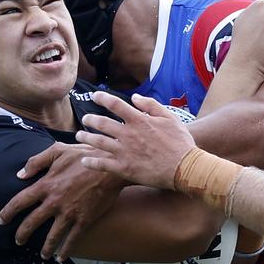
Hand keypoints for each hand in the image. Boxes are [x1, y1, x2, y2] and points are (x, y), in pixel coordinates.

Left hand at [0, 142, 124, 261]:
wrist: (111, 167)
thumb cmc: (84, 157)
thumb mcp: (58, 151)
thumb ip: (36, 161)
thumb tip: (20, 174)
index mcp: (46, 185)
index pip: (20, 201)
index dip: (8, 212)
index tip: (1, 220)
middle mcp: (54, 202)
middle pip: (32, 223)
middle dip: (22, 234)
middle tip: (18, 241)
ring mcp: (69, 213)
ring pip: (51, 236)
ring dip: (45, 248)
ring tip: (42, 255)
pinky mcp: (84, 220)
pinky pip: (72, 240)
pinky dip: (66, 251)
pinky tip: (61, 258)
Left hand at [76, 92, 195, 189]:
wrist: (184, 168)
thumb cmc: (180, 142)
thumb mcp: (169, 118)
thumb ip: (151, 105)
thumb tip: (135, 98)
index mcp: (139, 120)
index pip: (115, 104)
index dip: (102, 98)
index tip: (94, 96)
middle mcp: (128, 134)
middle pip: (102, 123)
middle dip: (90, 119)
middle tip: (85, 118)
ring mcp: (124, 152)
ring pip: (98, 142)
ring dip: (86, 137)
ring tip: (79, 135)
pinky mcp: (124, 168)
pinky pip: (102, 164)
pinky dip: (91, 162)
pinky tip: (84, 160)